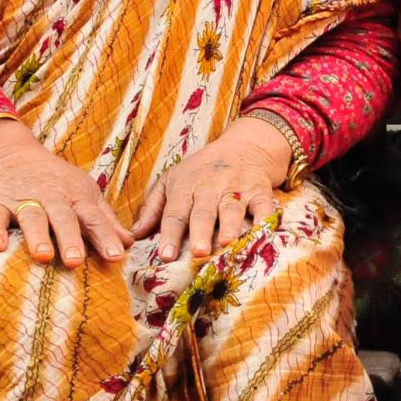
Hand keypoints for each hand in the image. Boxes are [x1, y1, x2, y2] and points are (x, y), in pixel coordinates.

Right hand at [0, 119, 130, 267]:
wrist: (14, 154)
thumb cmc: (58, 182)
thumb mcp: (85, 194)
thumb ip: (105, 220)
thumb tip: (129, 243)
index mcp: (77, 198)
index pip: (94, 218)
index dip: (105, 237)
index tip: (116, 257)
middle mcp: (52, 197)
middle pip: (63, 218)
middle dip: (70, 239)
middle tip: (75, 261)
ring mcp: (24, 199)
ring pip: (31, 217)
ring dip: (37, 236)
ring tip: (43, 256)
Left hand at [131, 115, 293, 258]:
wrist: (243, 145)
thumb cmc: (201, 169)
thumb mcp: (171, 180)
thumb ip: (153, 208)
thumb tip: (135, 235)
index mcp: (185, 187)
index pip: (175, 213)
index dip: (169, 234)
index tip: (165, 255)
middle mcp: (210, 188)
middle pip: (203, 212)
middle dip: (200, 232)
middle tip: (197, 252)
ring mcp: (236, 189)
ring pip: (231, 209)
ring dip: (229, 226)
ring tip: (226, 243)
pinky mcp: (260, 191)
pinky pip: (263, 206)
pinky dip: (264, 218)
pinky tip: (262, 232)